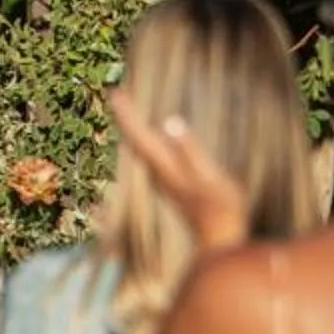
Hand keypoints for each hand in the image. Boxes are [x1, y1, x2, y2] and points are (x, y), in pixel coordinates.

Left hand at [107, 87, 250, 251]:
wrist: (219, 241)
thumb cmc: (219, 208)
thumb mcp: (208, 174)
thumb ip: (188, 149)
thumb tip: (169, 122)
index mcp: (164, 167)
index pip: (139, 135)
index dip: (127, 114)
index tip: (114, 93)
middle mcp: (158, 173)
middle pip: (136, 139)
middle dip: (126, 116)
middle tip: (116, 94)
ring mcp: (165, 180)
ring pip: (143, 148)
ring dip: (135, 127)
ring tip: (127, 109)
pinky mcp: (174, 185)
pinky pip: (155, 156)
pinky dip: (148, 141)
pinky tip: (152, 138)